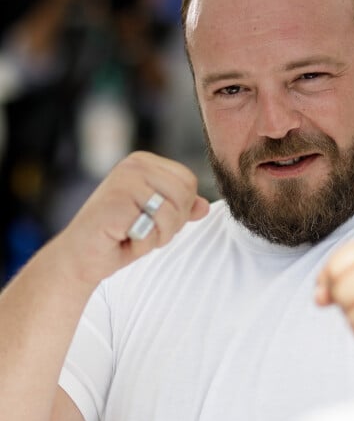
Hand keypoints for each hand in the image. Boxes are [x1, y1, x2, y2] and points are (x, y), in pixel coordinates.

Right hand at [56, 151, 209, 288]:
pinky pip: (155, 226)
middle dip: (171, 224)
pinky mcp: (118, 200)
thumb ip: (180, 209)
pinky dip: (144, 243)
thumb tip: (205, 206)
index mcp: (144, 162)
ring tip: (133, 235)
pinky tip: (123, 239)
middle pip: (185, 194)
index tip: (152, 220)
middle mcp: (134, 164)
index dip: (180, 210)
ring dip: (158, 235)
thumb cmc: (118, 237)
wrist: (81, 257)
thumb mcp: (156, 221)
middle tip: (144, 230)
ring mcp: (125, 180)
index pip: (188, 182)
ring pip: (173, 211)